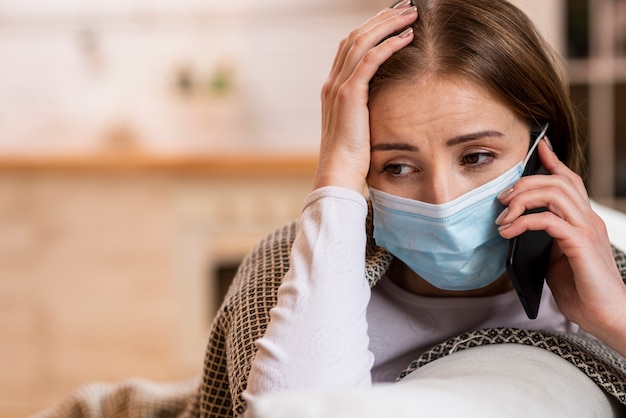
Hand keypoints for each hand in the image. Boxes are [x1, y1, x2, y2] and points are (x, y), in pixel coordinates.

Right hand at [313, 1, 417, 191]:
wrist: (339, 173)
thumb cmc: (352, 157)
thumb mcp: (359, 127)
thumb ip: (366, 109)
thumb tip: (386, 103)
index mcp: (333, 88)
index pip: (351, 46)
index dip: (372, 28)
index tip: (393, 19)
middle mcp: (333, 82)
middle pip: (356, 36)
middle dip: (381, 19)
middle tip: (406, 8)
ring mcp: (338, 87)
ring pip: (362, 42)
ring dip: (388, 25)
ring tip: (410, 15)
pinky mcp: (349, 95)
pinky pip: (370, 60)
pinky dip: (389, 45)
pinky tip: (407, 37)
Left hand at [497, 139, 625, 355]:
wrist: (606, 318)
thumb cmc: (583, 291)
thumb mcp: (556, 260)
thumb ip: (544, 241)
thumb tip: (518, 229)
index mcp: (584, 221)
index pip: (570, 181)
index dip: (553, 161)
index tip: (538, 146)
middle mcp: (589, 219)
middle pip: (557, 182)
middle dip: (524, 184)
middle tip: (501, 199)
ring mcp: (587, 230)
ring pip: (555, 193)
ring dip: (522, 199)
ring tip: (503, 217)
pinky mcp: (580, 245)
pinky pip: (548, 220)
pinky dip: (524, 221)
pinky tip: (508, 232)